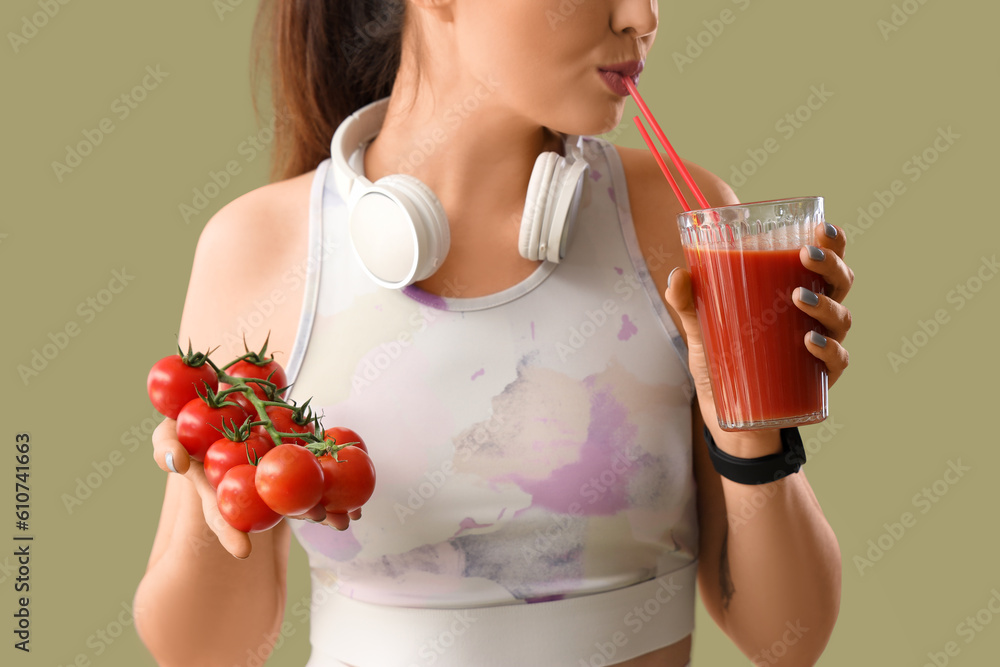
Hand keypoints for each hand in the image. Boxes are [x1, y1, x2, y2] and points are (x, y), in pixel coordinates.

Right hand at [153, 420, 362, 556]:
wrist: (218, 404)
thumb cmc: (185, 425)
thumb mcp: (168, 435)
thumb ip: (166, 447)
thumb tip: (176, 462)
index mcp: (218, 489)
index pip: (222, 514)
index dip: (229, 531)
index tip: (243, 550)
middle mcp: (248, 485)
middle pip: (276, 505)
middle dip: (304, 513)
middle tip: (329, 521)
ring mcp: (272, 470)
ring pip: (304, 488)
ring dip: (328, 503)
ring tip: (349, 519)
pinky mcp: (292, 448)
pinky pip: (316, 460)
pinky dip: (336, 473)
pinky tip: (358, 491)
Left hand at [665, 222, 853, 450]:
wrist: (729, 416)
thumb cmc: (723, 363)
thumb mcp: (702, 331)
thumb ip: (688, 303)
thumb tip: (678, 274)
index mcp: (796, 292)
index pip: (824, 261)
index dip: (833, 242)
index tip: (822, 227)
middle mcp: (816, 317)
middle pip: (841, 283)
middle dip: (831, 265)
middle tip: (806, 256)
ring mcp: (821, 348)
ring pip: (841, 318)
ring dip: (824, 304)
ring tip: (798, 298)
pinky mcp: (818, 381)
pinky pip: (836, 362)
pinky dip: (828, 350)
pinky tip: (810, 343)